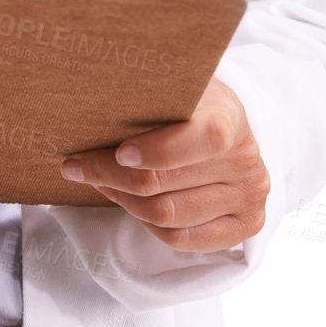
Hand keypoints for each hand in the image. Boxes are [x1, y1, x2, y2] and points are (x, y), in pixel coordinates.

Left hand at [59, 76, 269, 252]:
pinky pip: (182, 239)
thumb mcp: (173, 88)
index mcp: (230, 118)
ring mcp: (248, 197)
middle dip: (111, 176)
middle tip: (77, 166)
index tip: (119, 152)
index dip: (157, 150)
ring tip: (98, 180)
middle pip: (165, 185)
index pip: (203, 139)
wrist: (226, 125)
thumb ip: (146, 98)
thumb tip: (89, 105)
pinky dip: (146, 224)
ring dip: (122, 200)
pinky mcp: (244, 225)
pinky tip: (127, 202)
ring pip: (167, 216)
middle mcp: (245, 161)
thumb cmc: (187, 103)